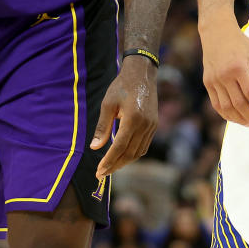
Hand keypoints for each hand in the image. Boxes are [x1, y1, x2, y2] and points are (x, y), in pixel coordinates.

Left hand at [90, 55, 157, 178]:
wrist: (142, 74)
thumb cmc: (121, 86)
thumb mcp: (108, 104)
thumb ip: (102, 127)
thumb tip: (95, 147)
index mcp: (133, 119)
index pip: (119, 147)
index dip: (108, 161)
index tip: (99, 171)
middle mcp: (145, 125)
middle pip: (130, 153)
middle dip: (115, 165)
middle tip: (101, 174)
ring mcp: (152, 126)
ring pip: (138, 152)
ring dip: (124, 162)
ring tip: (110, 167)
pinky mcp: (154, 125)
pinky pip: (144, 145)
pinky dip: (133, 154)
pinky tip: (123, 156)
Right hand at [200, 18, 248, 126]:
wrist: (216, 32)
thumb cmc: (239, 43)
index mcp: (238, 68)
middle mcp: (224, 76)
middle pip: (238, 103)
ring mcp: (214, 80)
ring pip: (226, 107)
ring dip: (238, 118)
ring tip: (248, 123)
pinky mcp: (207, 83)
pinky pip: (216, 104)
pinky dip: (225, 114)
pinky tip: (235, 118)